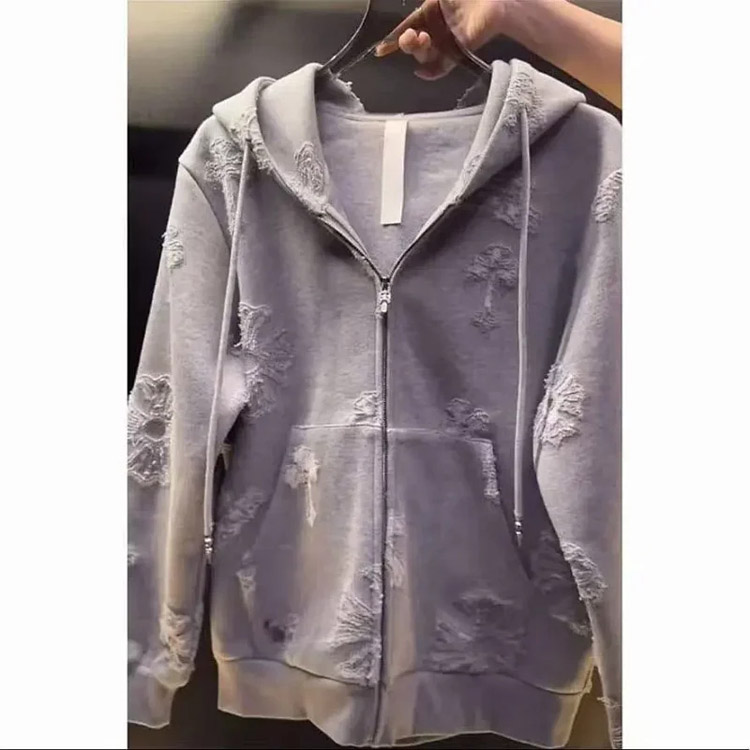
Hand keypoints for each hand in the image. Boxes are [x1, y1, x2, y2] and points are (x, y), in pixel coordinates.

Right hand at [374, 0, 512, 79]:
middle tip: (412, 36)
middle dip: (406, 42)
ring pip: (424, 56)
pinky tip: (421, 71)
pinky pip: (440, 68)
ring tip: (424, 40)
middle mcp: (438, 27)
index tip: (381, 50)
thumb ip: (423, 0)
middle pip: (413, 43)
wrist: (493, 0)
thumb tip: (411, 19)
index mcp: (431, 9)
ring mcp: (448, 41)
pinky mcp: (458, 53)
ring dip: (419, 52)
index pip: (407, 25)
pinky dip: (430, 72)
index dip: (393, 38)